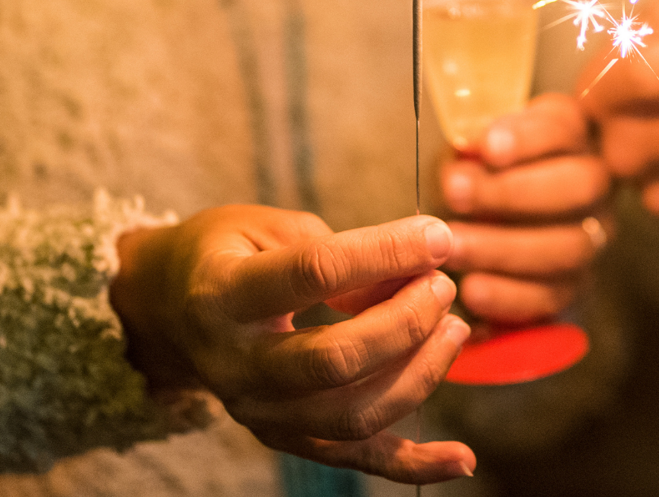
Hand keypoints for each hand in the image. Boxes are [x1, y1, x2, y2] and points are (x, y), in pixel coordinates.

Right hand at [109, 207, 473, 482]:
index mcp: (225, 294)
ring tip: (454, 328)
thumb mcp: (269, 227)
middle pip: (336, 359)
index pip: (316, 273)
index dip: (387, 252)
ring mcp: (258, 411)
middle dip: (407, 320)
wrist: (163, 309)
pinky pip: (354, 459)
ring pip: (352, 415)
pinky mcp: (283, 437)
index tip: (438, 235)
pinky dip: (413, 464)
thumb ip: (339, 249)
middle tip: (443, 284)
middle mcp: (236, 364)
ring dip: (420, 373)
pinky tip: (461, 458)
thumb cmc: (228, 253)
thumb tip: (410, 278)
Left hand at [439, 93, 609, 325]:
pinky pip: (555, 295)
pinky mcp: (579, 283)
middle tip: (455, 195)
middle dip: (513, 193)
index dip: (527, 140)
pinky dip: (512, 296)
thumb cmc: (494, 168)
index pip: (563, 130)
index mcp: (574, 136)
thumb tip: (469, 147)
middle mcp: (596, 184)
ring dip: (504, 249)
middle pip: (578, 187)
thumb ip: (477, 142)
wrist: (511, 215)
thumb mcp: (484, 142)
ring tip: (453, 247)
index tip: (487, 148)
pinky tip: (473, 288)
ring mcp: (595, 236)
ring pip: (569, 247)